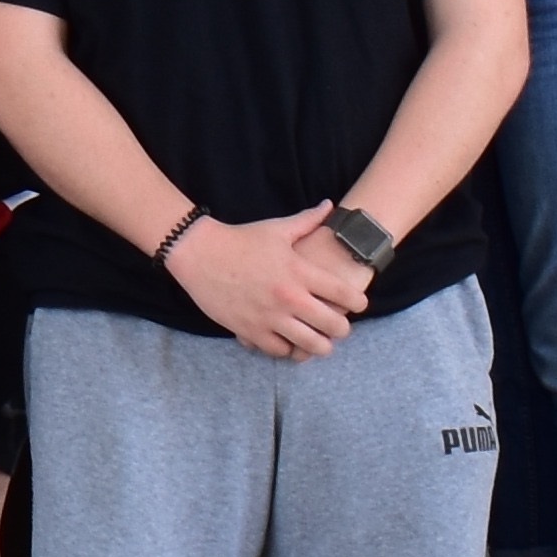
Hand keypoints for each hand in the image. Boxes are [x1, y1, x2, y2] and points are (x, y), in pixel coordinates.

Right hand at [168, 206, 372, 363]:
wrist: (198, 253)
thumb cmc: (240, 239)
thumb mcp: (276, 229)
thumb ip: (307, 221)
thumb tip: (330, 206)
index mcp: (299, 271)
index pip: (345, 294)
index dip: (358, 302)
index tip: (357, 304)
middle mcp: (289, 297)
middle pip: (334, 326)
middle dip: (342, 328)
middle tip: (339, 326)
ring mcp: (270, 316)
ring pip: (311, 345)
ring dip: (320, 345)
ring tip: (320, 342)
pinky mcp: (250, 330)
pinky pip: (280, 350)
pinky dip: (288, 349)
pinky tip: (289, 341)